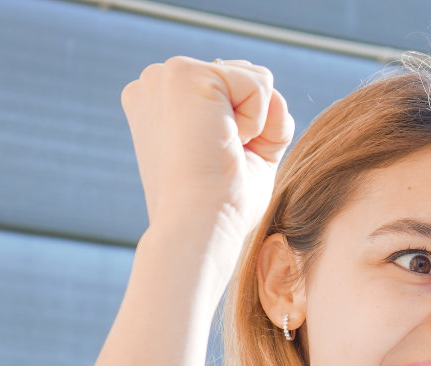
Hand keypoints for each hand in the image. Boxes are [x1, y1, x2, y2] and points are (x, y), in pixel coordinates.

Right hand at [119, 57, 294, 253]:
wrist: (199, 226)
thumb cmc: (221, 204)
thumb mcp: (246, 151)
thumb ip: (262, 117)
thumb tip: (275, 94)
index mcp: (161, 103)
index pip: (229, 92)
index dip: (243, 130)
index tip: (216, 162)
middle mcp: (156, 82)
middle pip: (243, 80)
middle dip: (253, 123)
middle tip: (222, 158)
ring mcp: (165, 75)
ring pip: (254, 78)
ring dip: (256, 124)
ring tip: (220, 149)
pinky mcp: (185, 74)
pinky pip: (260, 83)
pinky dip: (259, 120)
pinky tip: (225, 141)